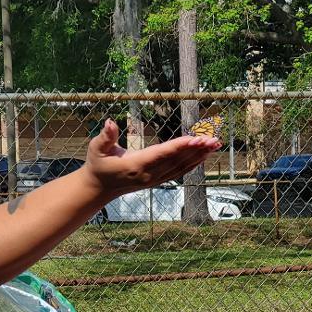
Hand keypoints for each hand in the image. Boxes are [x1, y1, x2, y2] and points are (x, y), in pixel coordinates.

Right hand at [82, 119, 219, 199]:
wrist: (99, 188)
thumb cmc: (98, 165)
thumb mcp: (96, 149)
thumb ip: (105, 137)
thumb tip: (110, 123)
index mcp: (136, 165)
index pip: (163, 154)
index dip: (180, 146)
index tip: (196, 138)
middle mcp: (149, 174)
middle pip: (177, 160)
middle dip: (197, 150)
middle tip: (214, 139)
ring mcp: (155, 179)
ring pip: (181, 167)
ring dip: (199, 156)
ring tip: (215, 145)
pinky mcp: (158, 180)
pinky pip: (179, 172)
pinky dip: (193, 163)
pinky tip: (204, 155)